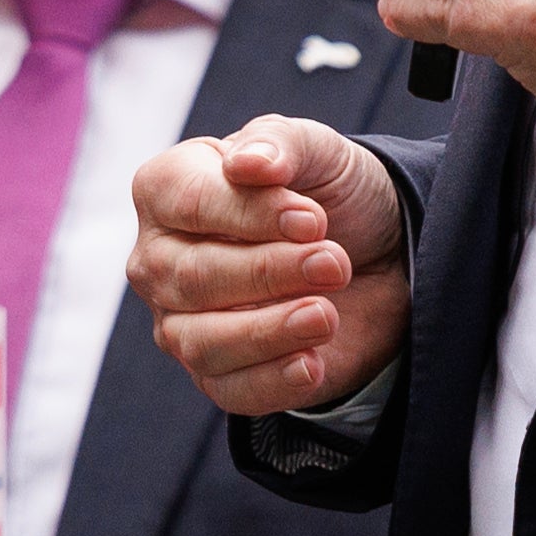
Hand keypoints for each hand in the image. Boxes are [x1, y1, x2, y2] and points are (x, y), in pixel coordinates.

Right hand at [133, 113, 406, 418]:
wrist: (376, 254)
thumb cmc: (326, 193)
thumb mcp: (318, 151)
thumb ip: (279, 144)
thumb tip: (245, 164)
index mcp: (167, 191)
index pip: (186, 203)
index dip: (249, 214)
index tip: (313, 220)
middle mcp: (159, 258)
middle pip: (192, 276)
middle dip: (269, 272)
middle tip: (334, 263)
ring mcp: (180, 321)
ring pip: (202, 341)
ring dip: (269, 332)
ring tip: (326, 315)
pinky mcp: (218, 374)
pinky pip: (229, 390)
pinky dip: (272, 380)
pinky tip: (312, 362)